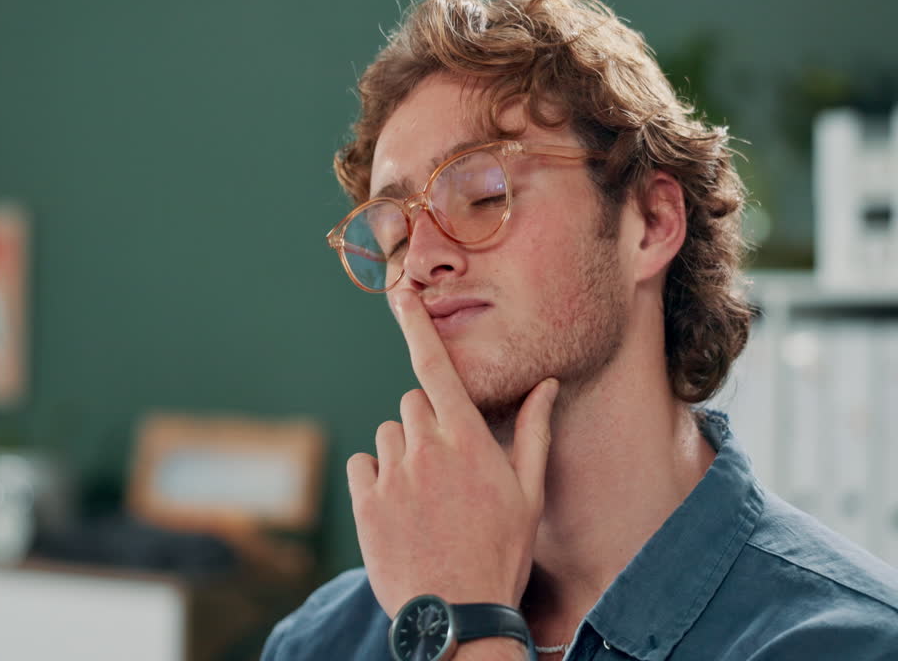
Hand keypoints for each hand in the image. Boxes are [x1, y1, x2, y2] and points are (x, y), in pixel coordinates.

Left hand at [346, 288, 559, 617]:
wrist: (457, 613)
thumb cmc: (500, 552)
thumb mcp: (529, 494)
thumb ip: (532, 432)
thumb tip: (546, 384)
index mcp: (468, 440)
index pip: (437, 367)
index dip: (416, 326)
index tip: (399, 295)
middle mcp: (426, 448)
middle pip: (412, 403)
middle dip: (426, 422)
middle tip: (446, 468)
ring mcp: (392, 475)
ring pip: (387, 435)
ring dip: (402, 454)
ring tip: (425, 499)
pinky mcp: (365, 502)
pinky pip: (363, 465)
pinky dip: (376, 479)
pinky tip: (399, 510)